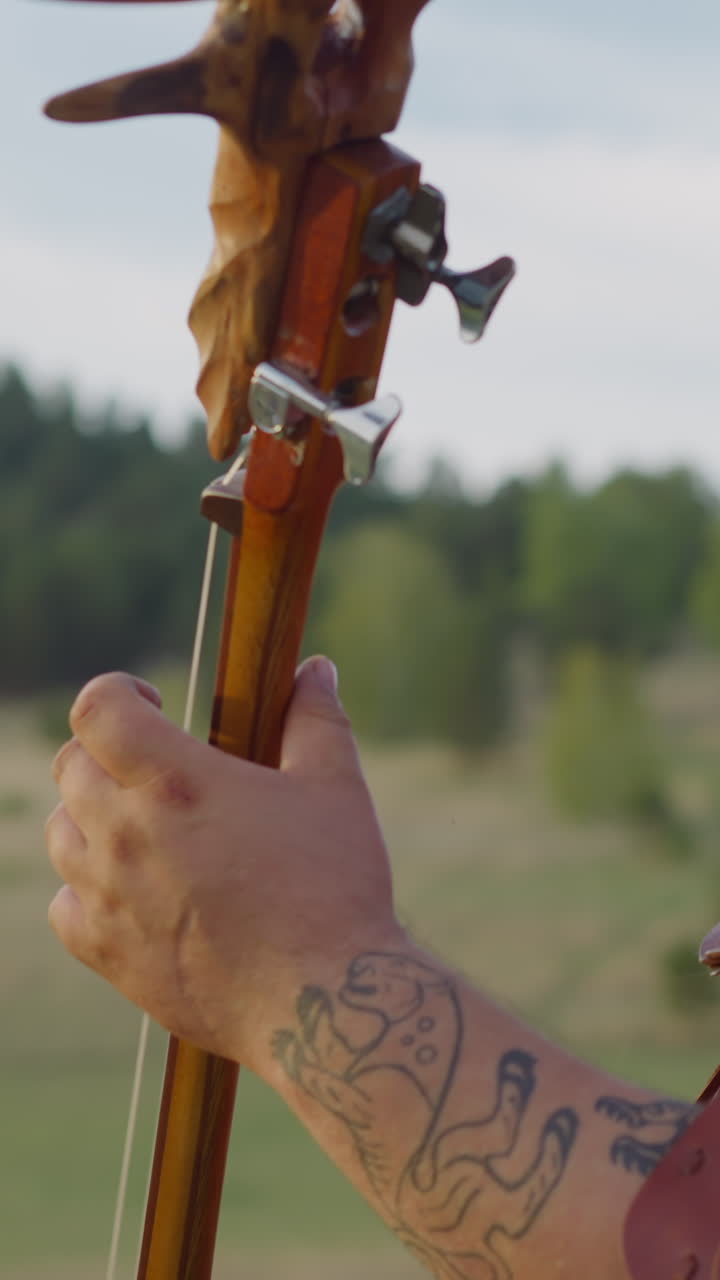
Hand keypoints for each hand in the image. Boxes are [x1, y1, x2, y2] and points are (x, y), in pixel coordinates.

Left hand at [45, 657, 401, 1070]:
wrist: (325, 1005)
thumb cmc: (335, 889)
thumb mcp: (336, 788)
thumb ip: (316, 719)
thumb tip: (315, 668)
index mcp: (176, 783)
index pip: (97, 710)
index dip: (117, 691)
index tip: (149, 701)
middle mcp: (126, 834)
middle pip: (71, 766)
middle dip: (107, 751)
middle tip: (153, 765)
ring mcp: (109, 898)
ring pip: (61, 832)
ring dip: (91, 815)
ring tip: (144, 824)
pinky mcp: (108, 955)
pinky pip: (64, 904)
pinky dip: (85, 886)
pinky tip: (130, 888)